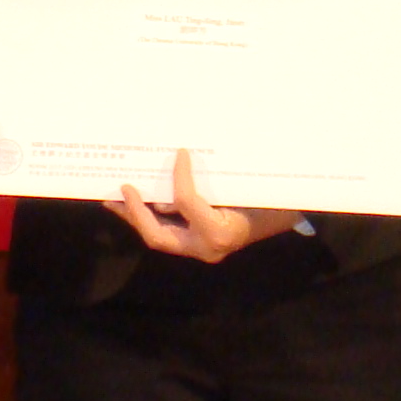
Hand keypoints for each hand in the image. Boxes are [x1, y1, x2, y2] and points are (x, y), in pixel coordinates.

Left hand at [106, 149, 300, 265]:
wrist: (287, 219)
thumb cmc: (272, 201)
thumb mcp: (249, 189)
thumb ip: (216, 182)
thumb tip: (180, 158)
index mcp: (220, 233)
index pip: (188, 203)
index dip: (179, 176)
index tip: (179, 152)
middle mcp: (205, 247)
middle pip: (158, 236)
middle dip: (136, 214)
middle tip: (124, 189)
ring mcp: (198, 248)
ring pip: (158, 236)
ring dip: (135, 216)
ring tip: (113, 198)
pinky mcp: (195, 242)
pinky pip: (167, 231)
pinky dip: (150, 216)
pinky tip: (135, 202)